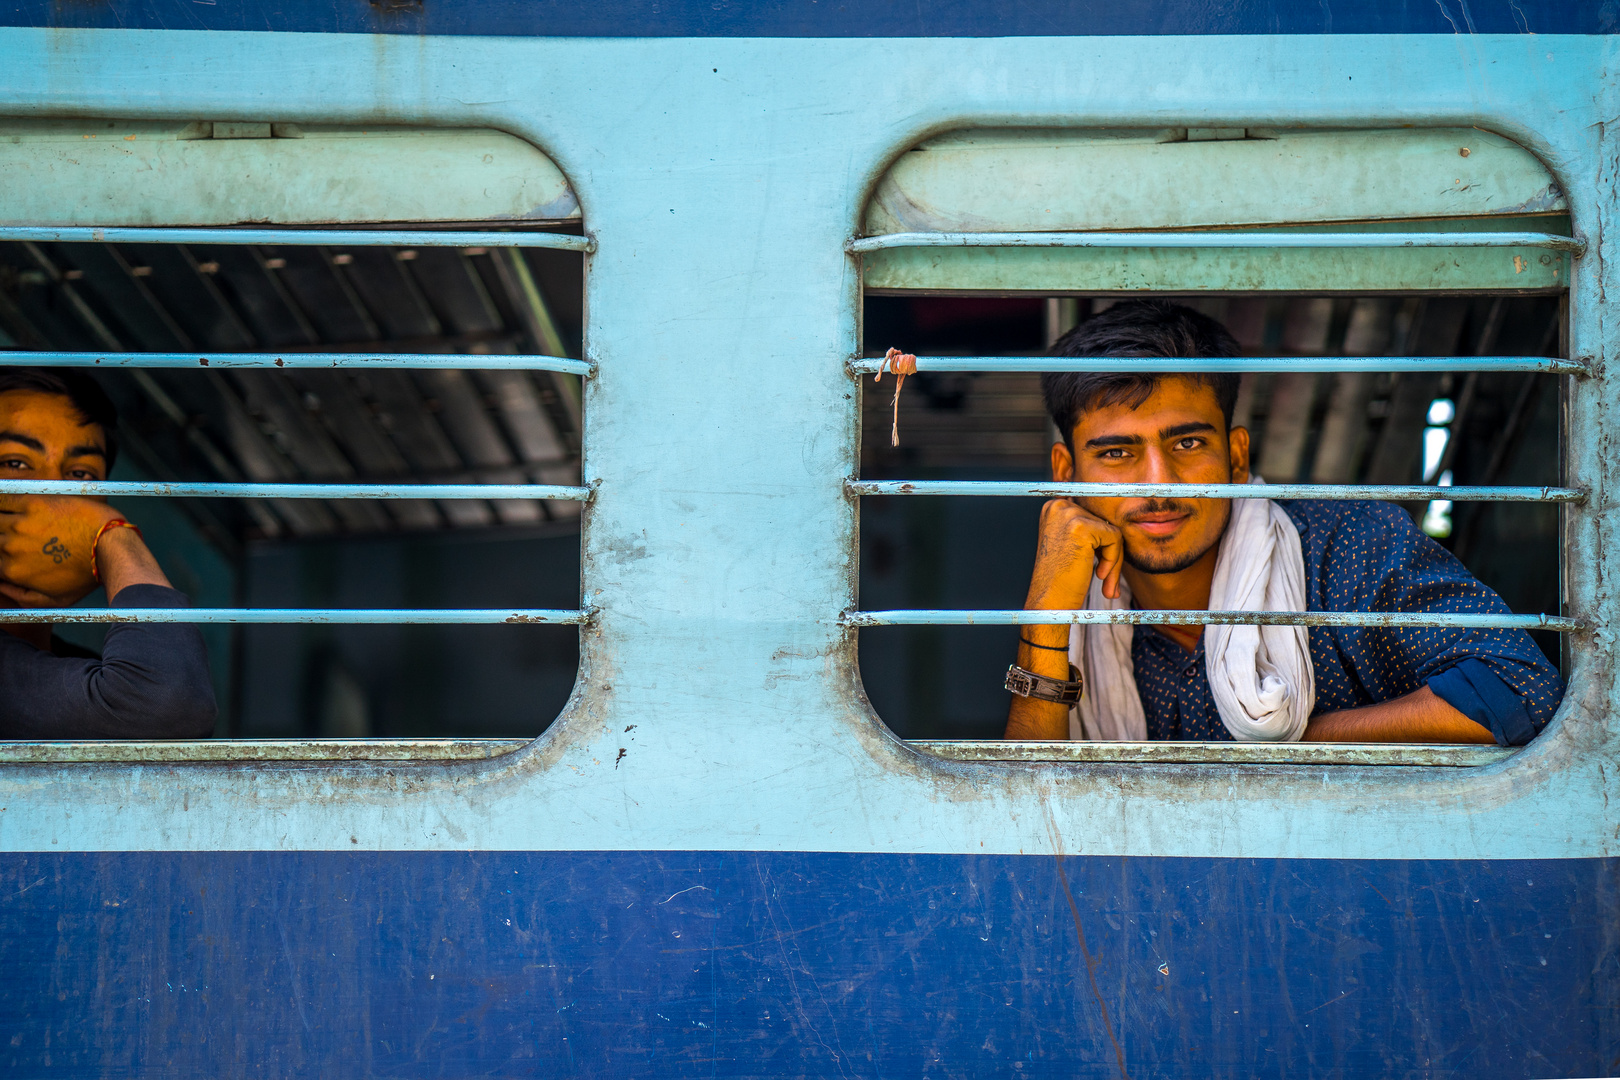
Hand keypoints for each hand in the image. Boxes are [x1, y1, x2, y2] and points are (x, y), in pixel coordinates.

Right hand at [0, 494, 123, 606]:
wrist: (109, 546)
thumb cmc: (88, 575)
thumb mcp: (57, 600)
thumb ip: (24, 598)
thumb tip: (1, 588)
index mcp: (13, 571)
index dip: (1, 557)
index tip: (10, 551)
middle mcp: (10, 548)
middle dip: (1, 539)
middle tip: (20, 539)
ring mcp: (20, 524)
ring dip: (1, 522)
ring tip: (20, 525)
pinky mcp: (33, 504)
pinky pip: (4, 499)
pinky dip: (1, 501)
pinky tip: (7, 506)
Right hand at [1025, 498, 1124, 609]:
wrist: (1049, 602)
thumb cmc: (1062, 579)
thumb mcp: (1071, 544)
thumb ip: (1088, 528)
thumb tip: (1116, 521)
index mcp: (1054, 507)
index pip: (1094, 517)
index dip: (1100, 544)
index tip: (1098, 567)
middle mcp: (1059, 506)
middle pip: (1104, 522)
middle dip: (1109, 552)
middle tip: (1104, 578)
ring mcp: (1068, 515)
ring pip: (1112, 531)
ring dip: (1113, 559)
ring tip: (1103, 581)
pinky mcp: (1082, 527)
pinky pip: (1115, 538)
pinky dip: (1113, 560)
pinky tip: (1098, 575)